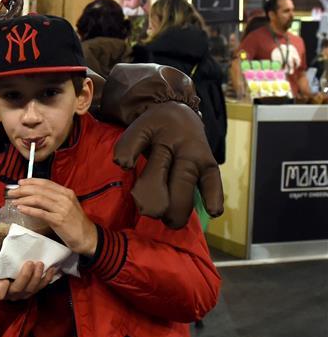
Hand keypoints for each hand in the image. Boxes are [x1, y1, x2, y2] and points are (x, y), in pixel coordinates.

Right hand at [0, 257, 56, 300]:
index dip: (2, 288)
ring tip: (40, 264)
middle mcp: (12, 295)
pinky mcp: (33, 291)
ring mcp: (24, 294)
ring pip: (32, 289)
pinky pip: (42, 287)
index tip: (4, 280)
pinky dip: (47, 278)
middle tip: (29, 263)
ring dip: (37, 276)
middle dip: (25, 276)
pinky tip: (51, 269)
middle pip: (19, 289)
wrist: (5, 285)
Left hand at [8, 179, 98, 254]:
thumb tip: (34, 195)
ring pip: (38, 199)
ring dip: (23, 199)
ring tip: (13, 201)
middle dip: (23, 189)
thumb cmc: (75, 222)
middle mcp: (64, 198)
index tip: (20, 182)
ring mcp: (62, 209)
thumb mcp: (66, 206)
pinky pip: (40, 212)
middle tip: (11, 192)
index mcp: (66, 192)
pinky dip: (28, 210)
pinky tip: (20, 209)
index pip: (46, 183)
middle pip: (39, 190)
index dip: (31, 181)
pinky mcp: (59, 220)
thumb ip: (54, 199)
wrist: (87, 237)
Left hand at [113, 100, 223, 227]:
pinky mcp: (209, 166)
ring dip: (178, 208)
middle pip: (166, 176)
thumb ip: (127, 147)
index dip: (128, 157)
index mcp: (156, 133)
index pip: (140, 146)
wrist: (181, 113)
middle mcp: (179, 145)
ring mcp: (196, 156)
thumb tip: (123, 165)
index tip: (124, 165)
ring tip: (171, 222)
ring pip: (187, 184)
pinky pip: (213, 181)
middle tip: (149, 213)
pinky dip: (213, 196)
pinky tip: (213, 211)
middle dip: (156, 201)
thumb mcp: (137, 130)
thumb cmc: (154, 130)